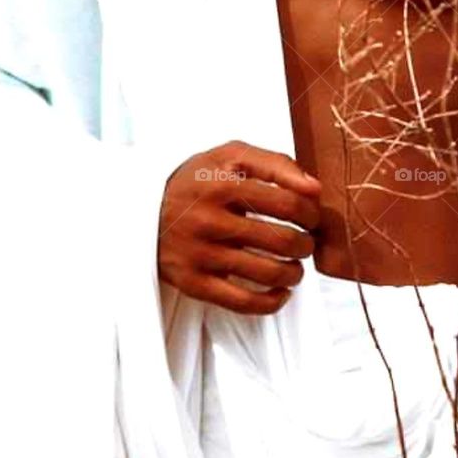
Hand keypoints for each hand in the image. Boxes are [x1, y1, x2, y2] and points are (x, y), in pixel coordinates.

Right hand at [157, 139, 321, 314]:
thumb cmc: (198, 180)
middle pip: (282, 240)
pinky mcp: (194, 282)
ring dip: (294, 272)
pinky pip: (244, 302)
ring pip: (268, 273)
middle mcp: (210, 220)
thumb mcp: (231, 155)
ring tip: (295, 265)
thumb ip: (275, 163)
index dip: (310, 213)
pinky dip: (273, 301)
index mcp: (223, 183)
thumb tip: (314, 188)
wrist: (143, 209)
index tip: (311, 216)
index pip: (288, 203)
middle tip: (306, 241)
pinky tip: (281, 291)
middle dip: (306, 244)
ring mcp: (201, 254)